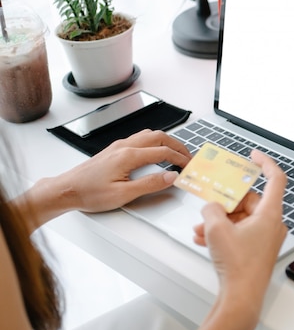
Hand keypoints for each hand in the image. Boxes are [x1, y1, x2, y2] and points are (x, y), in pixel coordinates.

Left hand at [19, 129, 191, 226]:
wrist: (67, 190)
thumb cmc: (90, 193)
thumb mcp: (124, 194)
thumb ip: (150, 184)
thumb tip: (171, 177)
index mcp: (129, 156)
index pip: (163, 152)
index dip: (180, 158)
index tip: (190, 165)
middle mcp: (125, 146)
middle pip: (159, 137)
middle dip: (177, 145)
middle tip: (188, 157)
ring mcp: (119, 146)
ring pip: (150, 135)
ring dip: (166, 141)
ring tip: (176, 152)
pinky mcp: (114, 149)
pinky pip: (140, 138)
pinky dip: (155, 142)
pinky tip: (156, 151)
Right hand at [192, 150, 286, 315]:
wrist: (241, 299)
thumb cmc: (238, 267)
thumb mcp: (216, 229)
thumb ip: (211, 209)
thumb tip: (211, 207)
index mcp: (270, 214)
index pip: (275, 178)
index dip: (265, 163)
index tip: (253, 155)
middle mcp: (272, 224)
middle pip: (249, 201)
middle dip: (225, 204)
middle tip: (208, 206)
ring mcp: (266, 238)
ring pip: (241, 219)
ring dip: (219, 221)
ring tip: (200, 229)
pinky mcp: (258, 250)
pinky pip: (240, 233)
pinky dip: (223, 233)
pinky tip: (204, 239)